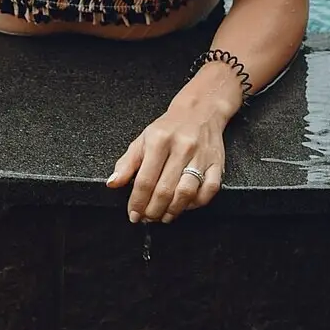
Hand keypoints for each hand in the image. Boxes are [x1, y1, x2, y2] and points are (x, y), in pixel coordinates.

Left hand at [105, 98, 225, 222]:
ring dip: (173, 210)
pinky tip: (185, 206)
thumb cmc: (168, 129)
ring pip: (187, 193)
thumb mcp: (143, 139)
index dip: (137, 201)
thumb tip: (113, 183)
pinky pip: (209, 191)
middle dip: (153, 210)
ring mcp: (201, 157)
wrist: (199, 112)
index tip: (133, 214)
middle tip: (147, 218)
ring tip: (163, 216)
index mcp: (159, 140)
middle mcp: (181, 148)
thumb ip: (127, 163)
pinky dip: (196, 204)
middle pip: (165, 190)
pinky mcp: (217, 164)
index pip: (145, 179)